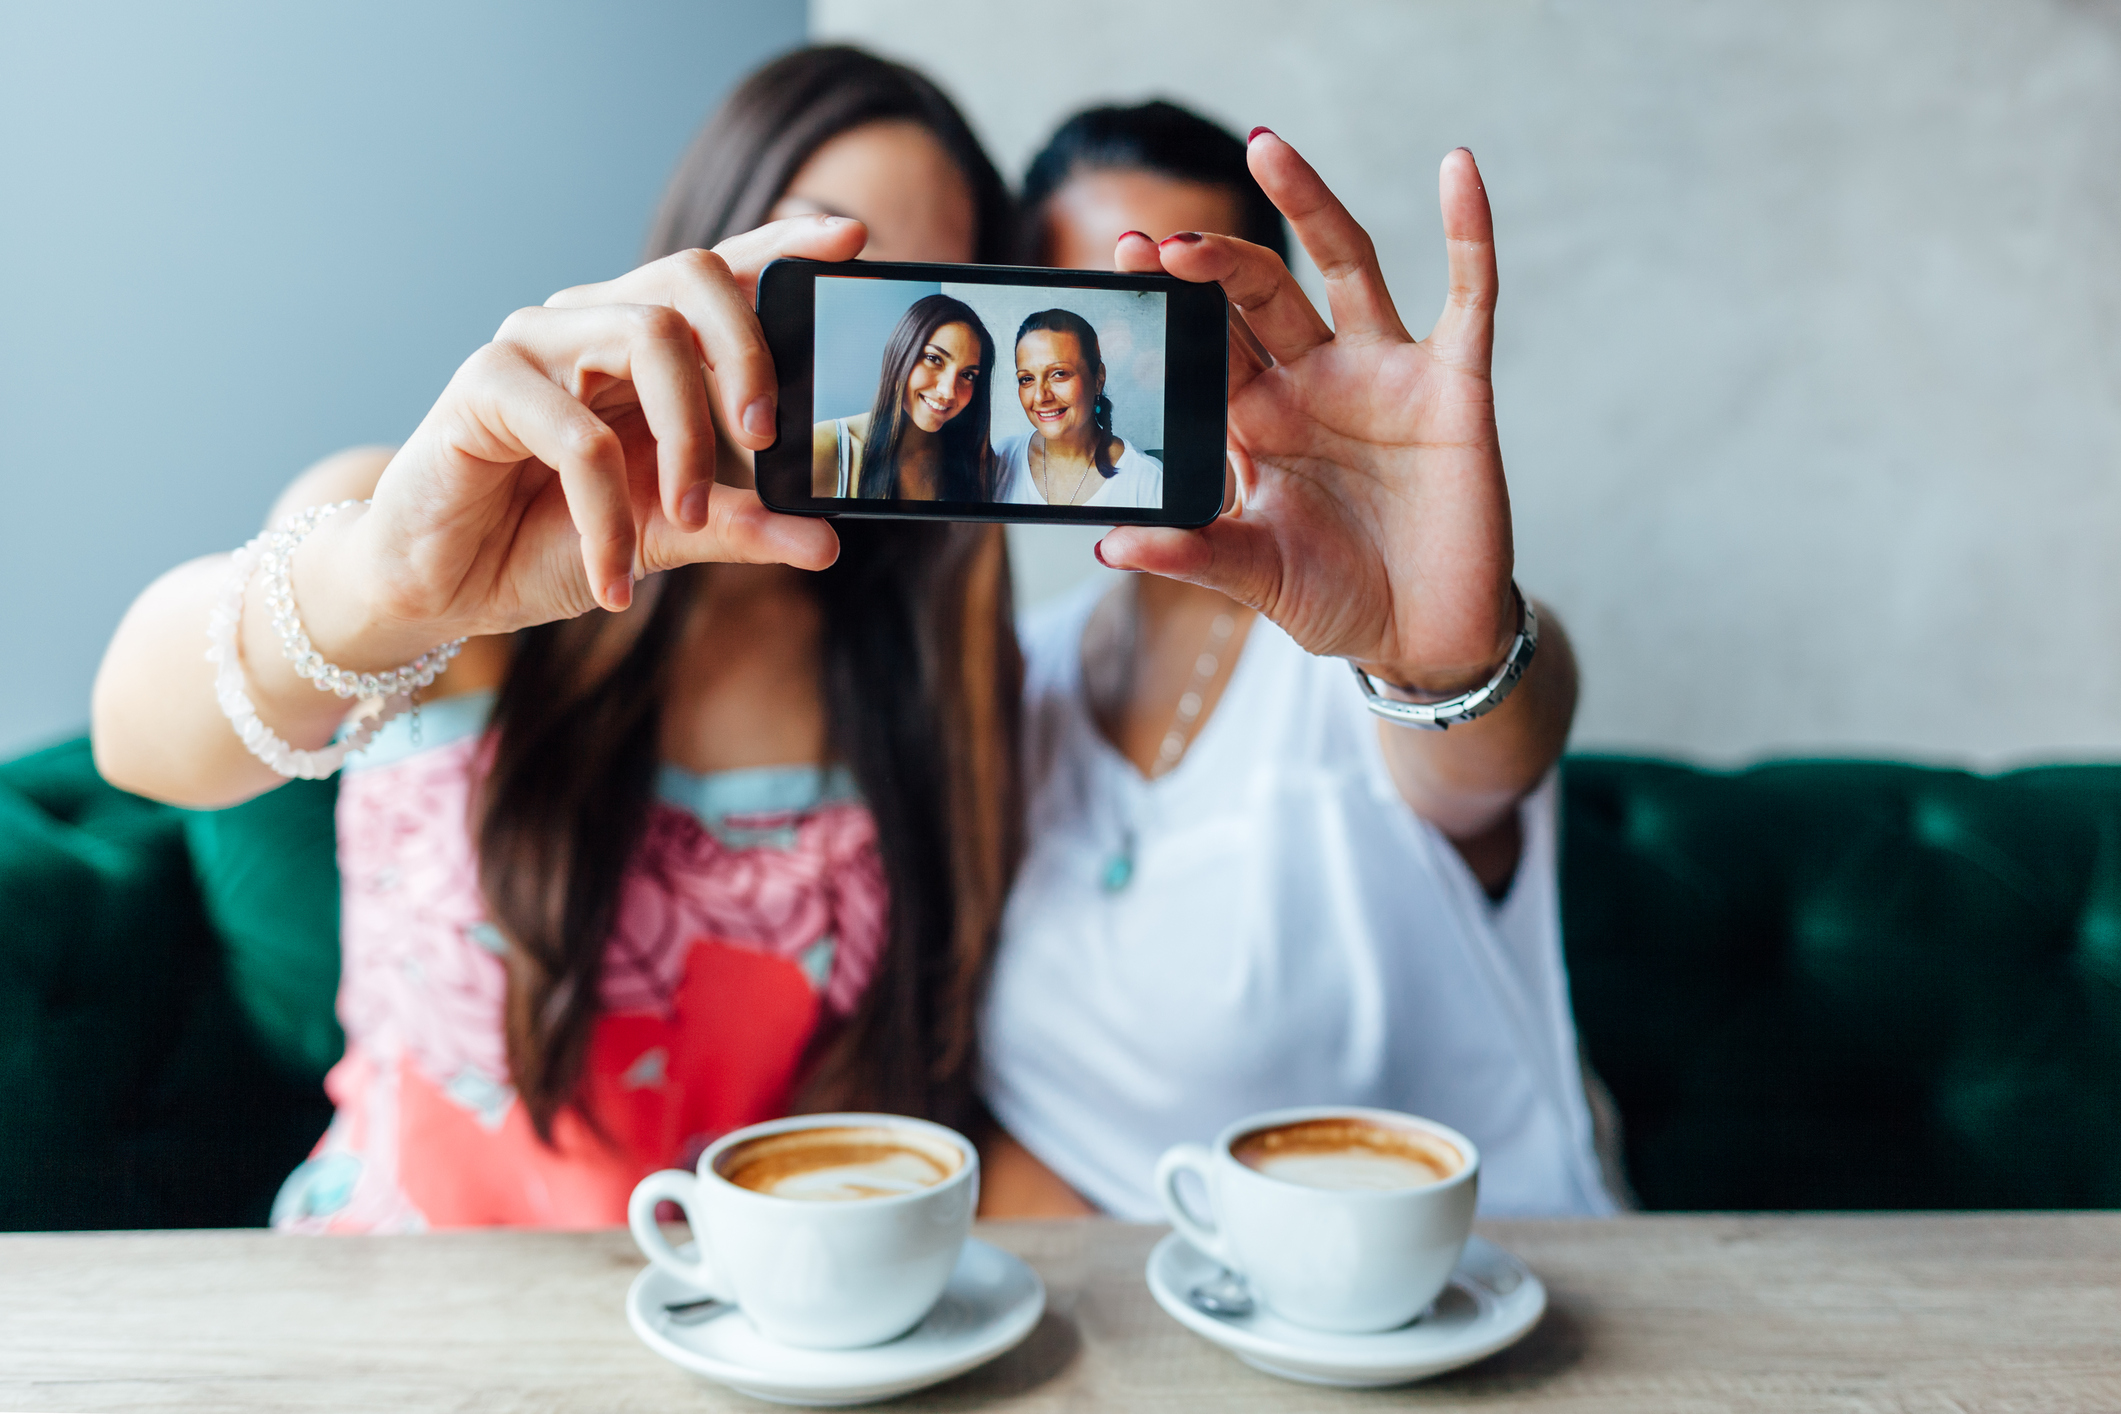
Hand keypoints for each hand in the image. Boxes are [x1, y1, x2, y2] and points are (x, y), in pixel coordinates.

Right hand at [304, 216, 865, 664]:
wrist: (444, 585)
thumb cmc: (549, 539)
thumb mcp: (664, 535)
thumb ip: (741, 527)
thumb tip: (828, 540)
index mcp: (640, 341)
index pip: (719, 274)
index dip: (783, 248)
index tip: (851, 240)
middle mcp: (589, 322)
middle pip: (691, 279)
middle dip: (748, 353)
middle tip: (768, 441)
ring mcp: (534, 345)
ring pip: (645, 338)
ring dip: (685, 442)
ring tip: (687, 520)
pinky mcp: (484, 387)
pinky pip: (578, 436)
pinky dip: (610, 516)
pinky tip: (616, 580)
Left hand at [1104, 137, 1513, 692]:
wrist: (1424, 636)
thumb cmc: (1337, 598)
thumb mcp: (1254, 575)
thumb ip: (1190, 552)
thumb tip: (1109, 542)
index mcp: (1258, 419)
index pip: (1208, 339)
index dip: (1172, 299)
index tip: (1125, 259)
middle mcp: (1317, 380)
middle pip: (1262, 292)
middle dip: (1216, 260)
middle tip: (1166, 242)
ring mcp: (1385, 374)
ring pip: (1346, 265)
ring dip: (1309, 205)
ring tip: (1265, 148)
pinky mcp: (1454, 385)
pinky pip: (1470, 296)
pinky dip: (1469, 231)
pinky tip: (1457, 169)